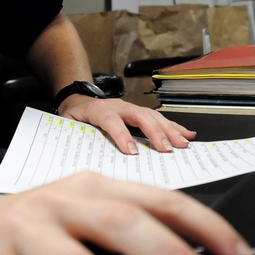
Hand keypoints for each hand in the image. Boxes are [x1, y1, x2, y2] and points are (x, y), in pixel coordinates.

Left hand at [58, 95, 195, 153]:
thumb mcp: (68, 126)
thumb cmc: (75, 118)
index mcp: (98, 110)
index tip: (131, 152)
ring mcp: (131, 108)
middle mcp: (118, 106)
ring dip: (169, 130)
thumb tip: (79, 153)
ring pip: (153, 116)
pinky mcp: (139, 113)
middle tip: (166, 149)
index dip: (122, 135)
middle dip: (155, 133)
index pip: (111, 121)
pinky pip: (159, 119)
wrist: (79, 101)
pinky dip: (174, 127)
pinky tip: (187, 134)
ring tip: (182, 144)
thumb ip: (74, 136)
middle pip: (139, 116)